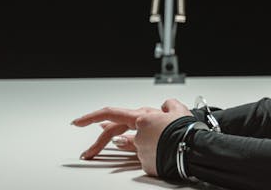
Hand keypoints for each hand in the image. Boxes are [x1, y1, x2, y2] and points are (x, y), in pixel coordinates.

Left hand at [72, 98, 193, 175]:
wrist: (193, 148)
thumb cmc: (186, 129)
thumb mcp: (178, 109)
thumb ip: (167, 105)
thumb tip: (164, 107)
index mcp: (142, 117)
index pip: (111, 113)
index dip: (91, 116)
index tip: (77, 122)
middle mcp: (138, 134)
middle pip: (113, 135)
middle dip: (98, 144)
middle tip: (87, 153)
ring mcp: (141, 150)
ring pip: (135, 145)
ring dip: (143, 143)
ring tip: (157, 140)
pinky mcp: (146, 164)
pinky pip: (146, 156)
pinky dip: (155, 152)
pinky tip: (165, 150)